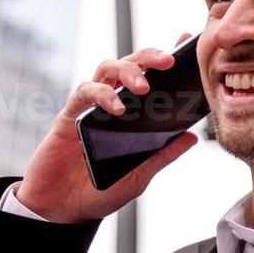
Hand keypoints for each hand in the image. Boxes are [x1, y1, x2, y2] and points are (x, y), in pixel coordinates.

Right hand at [14, 33, 198, 221]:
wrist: (62, 210)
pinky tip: (116, 107)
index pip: (150, 78)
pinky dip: (102, 94)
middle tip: (168, 61)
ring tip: (144, 86)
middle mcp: (112, 105)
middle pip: (130, 65)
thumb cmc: (98, 192)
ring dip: (127, 71)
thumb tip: (191, 136)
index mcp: (131, 115)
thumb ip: (162, 155)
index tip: (185, 42)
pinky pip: (84, 93)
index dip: (164, 58)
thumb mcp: (139, 176)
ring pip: (107, 69)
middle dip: (149, 57)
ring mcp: (90, 108)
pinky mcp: (69, 116)